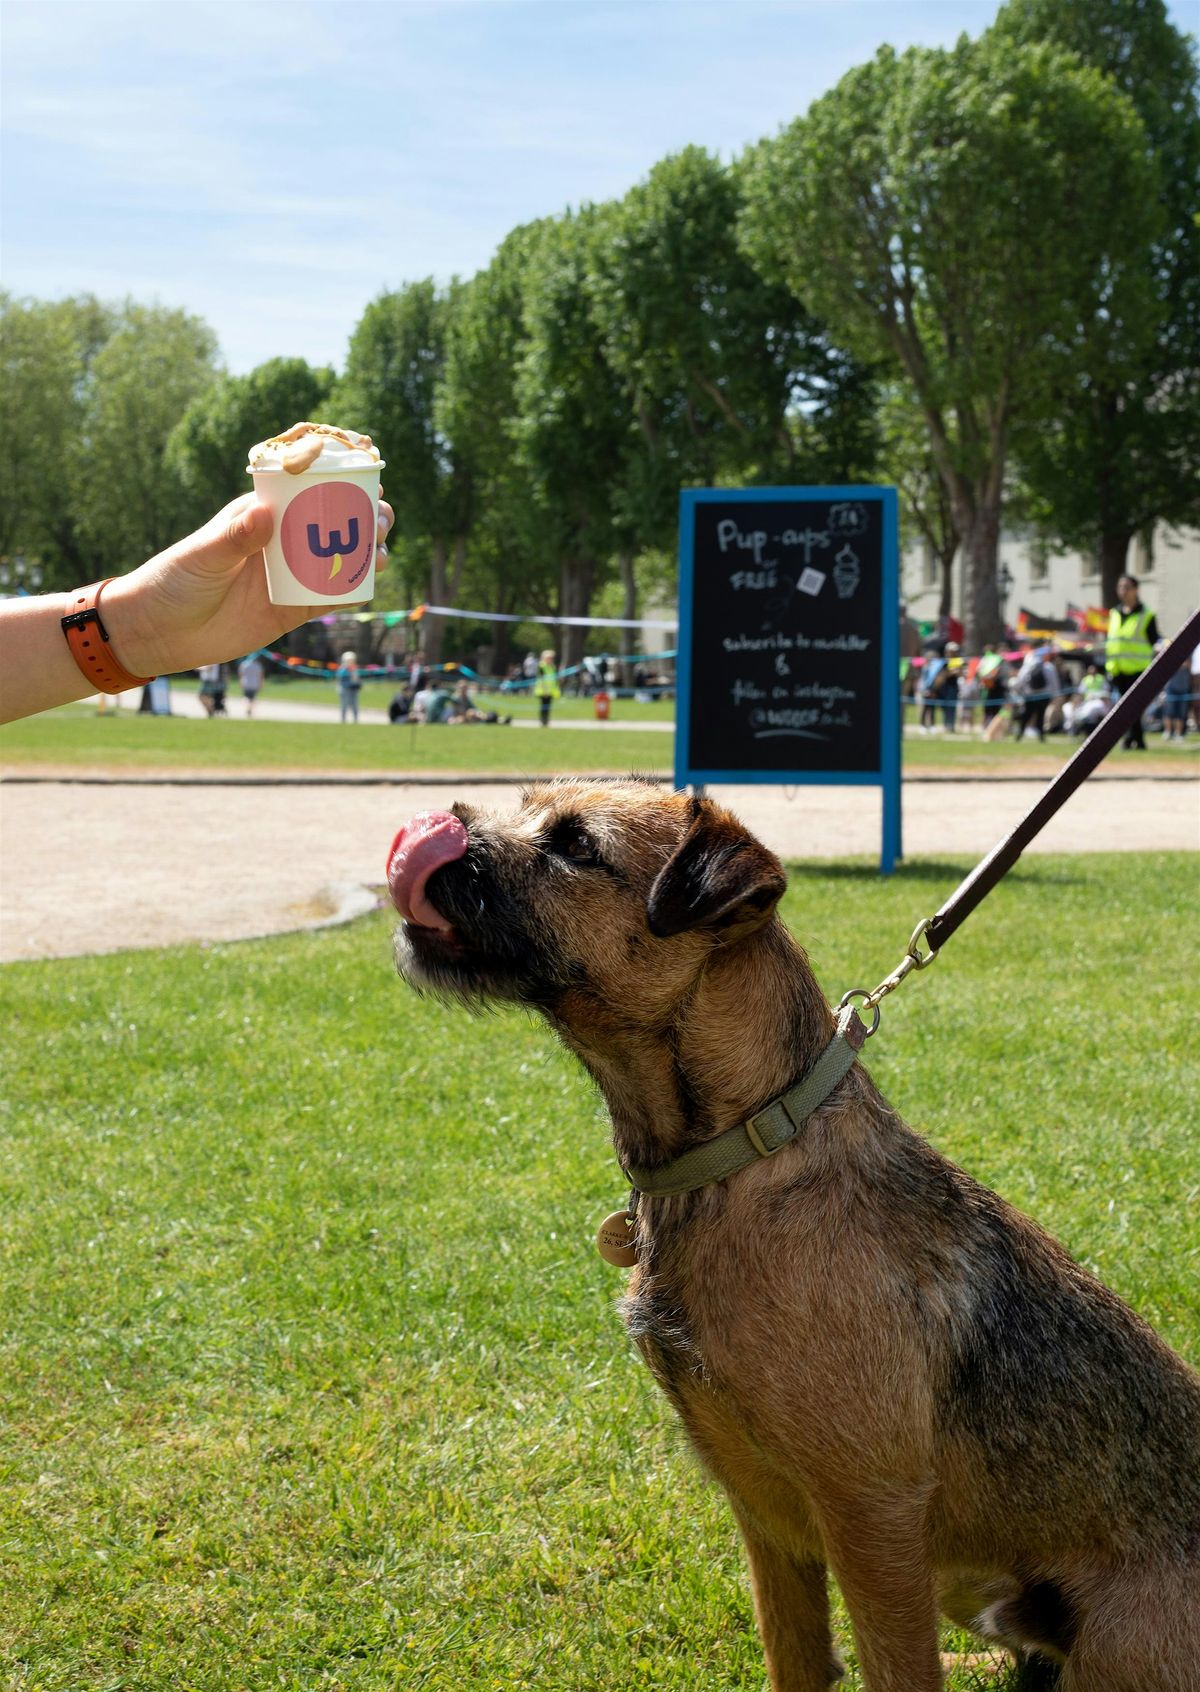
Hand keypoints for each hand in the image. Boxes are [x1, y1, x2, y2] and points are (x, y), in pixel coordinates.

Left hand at [104, 491, 394, 679]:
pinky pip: (332, 597)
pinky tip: (371, 582)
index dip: (340, 479)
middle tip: (380, 519)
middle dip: (364, 515)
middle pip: (334, 522)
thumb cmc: (175, 582)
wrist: (162, 633)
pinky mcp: (294, 608)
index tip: (368, 474)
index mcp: (262, 515)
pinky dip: (354, 589)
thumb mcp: (204, 555)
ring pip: (340, 558)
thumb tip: (264, 512)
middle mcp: (282, 541)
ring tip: (382, 549)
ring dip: (367, 551)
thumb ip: (235, 536)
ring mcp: (291, 575)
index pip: (307, 488)